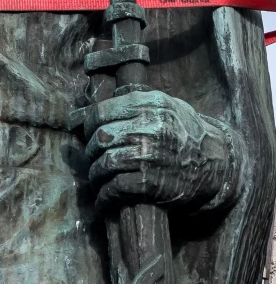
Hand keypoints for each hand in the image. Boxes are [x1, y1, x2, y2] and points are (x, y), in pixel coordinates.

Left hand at [83, 89, 237, 211]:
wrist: (215, 164)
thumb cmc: (183, 132)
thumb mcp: (164, 106)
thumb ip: (131, 102)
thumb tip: (84, 111)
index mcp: (149, 106)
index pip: (100, 113)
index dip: (89, 125)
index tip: (89, 133)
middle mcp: (148, 129)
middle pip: (100, 139)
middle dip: (92, 151)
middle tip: (93, 158)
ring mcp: (148, 156)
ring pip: (104, 164)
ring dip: (95, 175)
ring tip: (97, 178)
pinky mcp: (150, 183)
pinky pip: (114, 188)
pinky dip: (104, 196)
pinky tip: (103, 199)